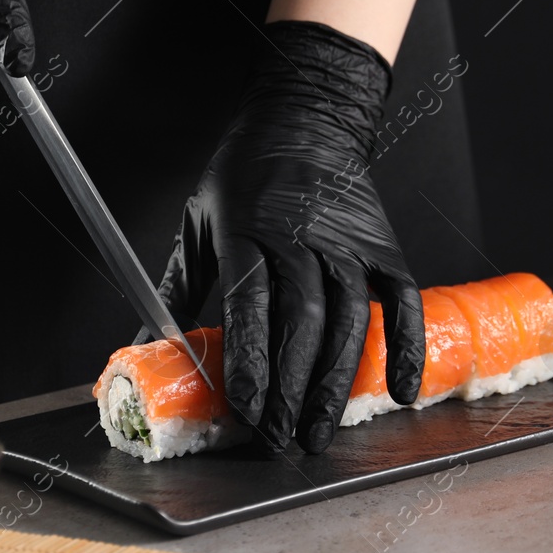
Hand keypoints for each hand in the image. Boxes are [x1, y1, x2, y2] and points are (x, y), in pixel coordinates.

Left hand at [158, 20, 424, 452]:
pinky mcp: (384, 246)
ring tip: (319, 431)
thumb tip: (147, 347)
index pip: (250, 303)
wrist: (308, 114)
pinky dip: (405, 346)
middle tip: (280, 439)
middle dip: (292, 387)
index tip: (248, 408)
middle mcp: (302, 237)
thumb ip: (178, 287)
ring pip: (351, 320)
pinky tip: (399, 390)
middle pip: (303, 321)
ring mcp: (349, 242)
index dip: (251, 360)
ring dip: (336, 382)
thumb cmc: (247, 171)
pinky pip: (403, 301)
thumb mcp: (199, 219)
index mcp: (248, 230)